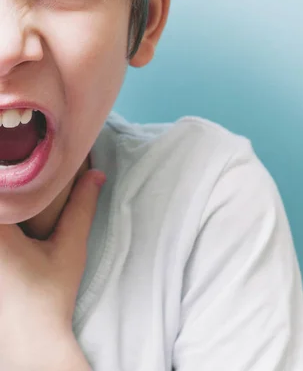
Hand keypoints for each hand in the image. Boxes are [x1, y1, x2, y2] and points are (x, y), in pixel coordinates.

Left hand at [0, 168, 105, 370]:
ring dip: (9, 204)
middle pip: (0, 196)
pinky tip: (19, 222)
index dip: (12, 171)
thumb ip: (82, 207)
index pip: (3, 187)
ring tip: (25, 200)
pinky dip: (7, 219)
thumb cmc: (50, 296)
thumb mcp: (69, 247)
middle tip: (26, 173)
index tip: (27, 158)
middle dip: (11, 185)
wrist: (32, 340)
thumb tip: (96, 174)